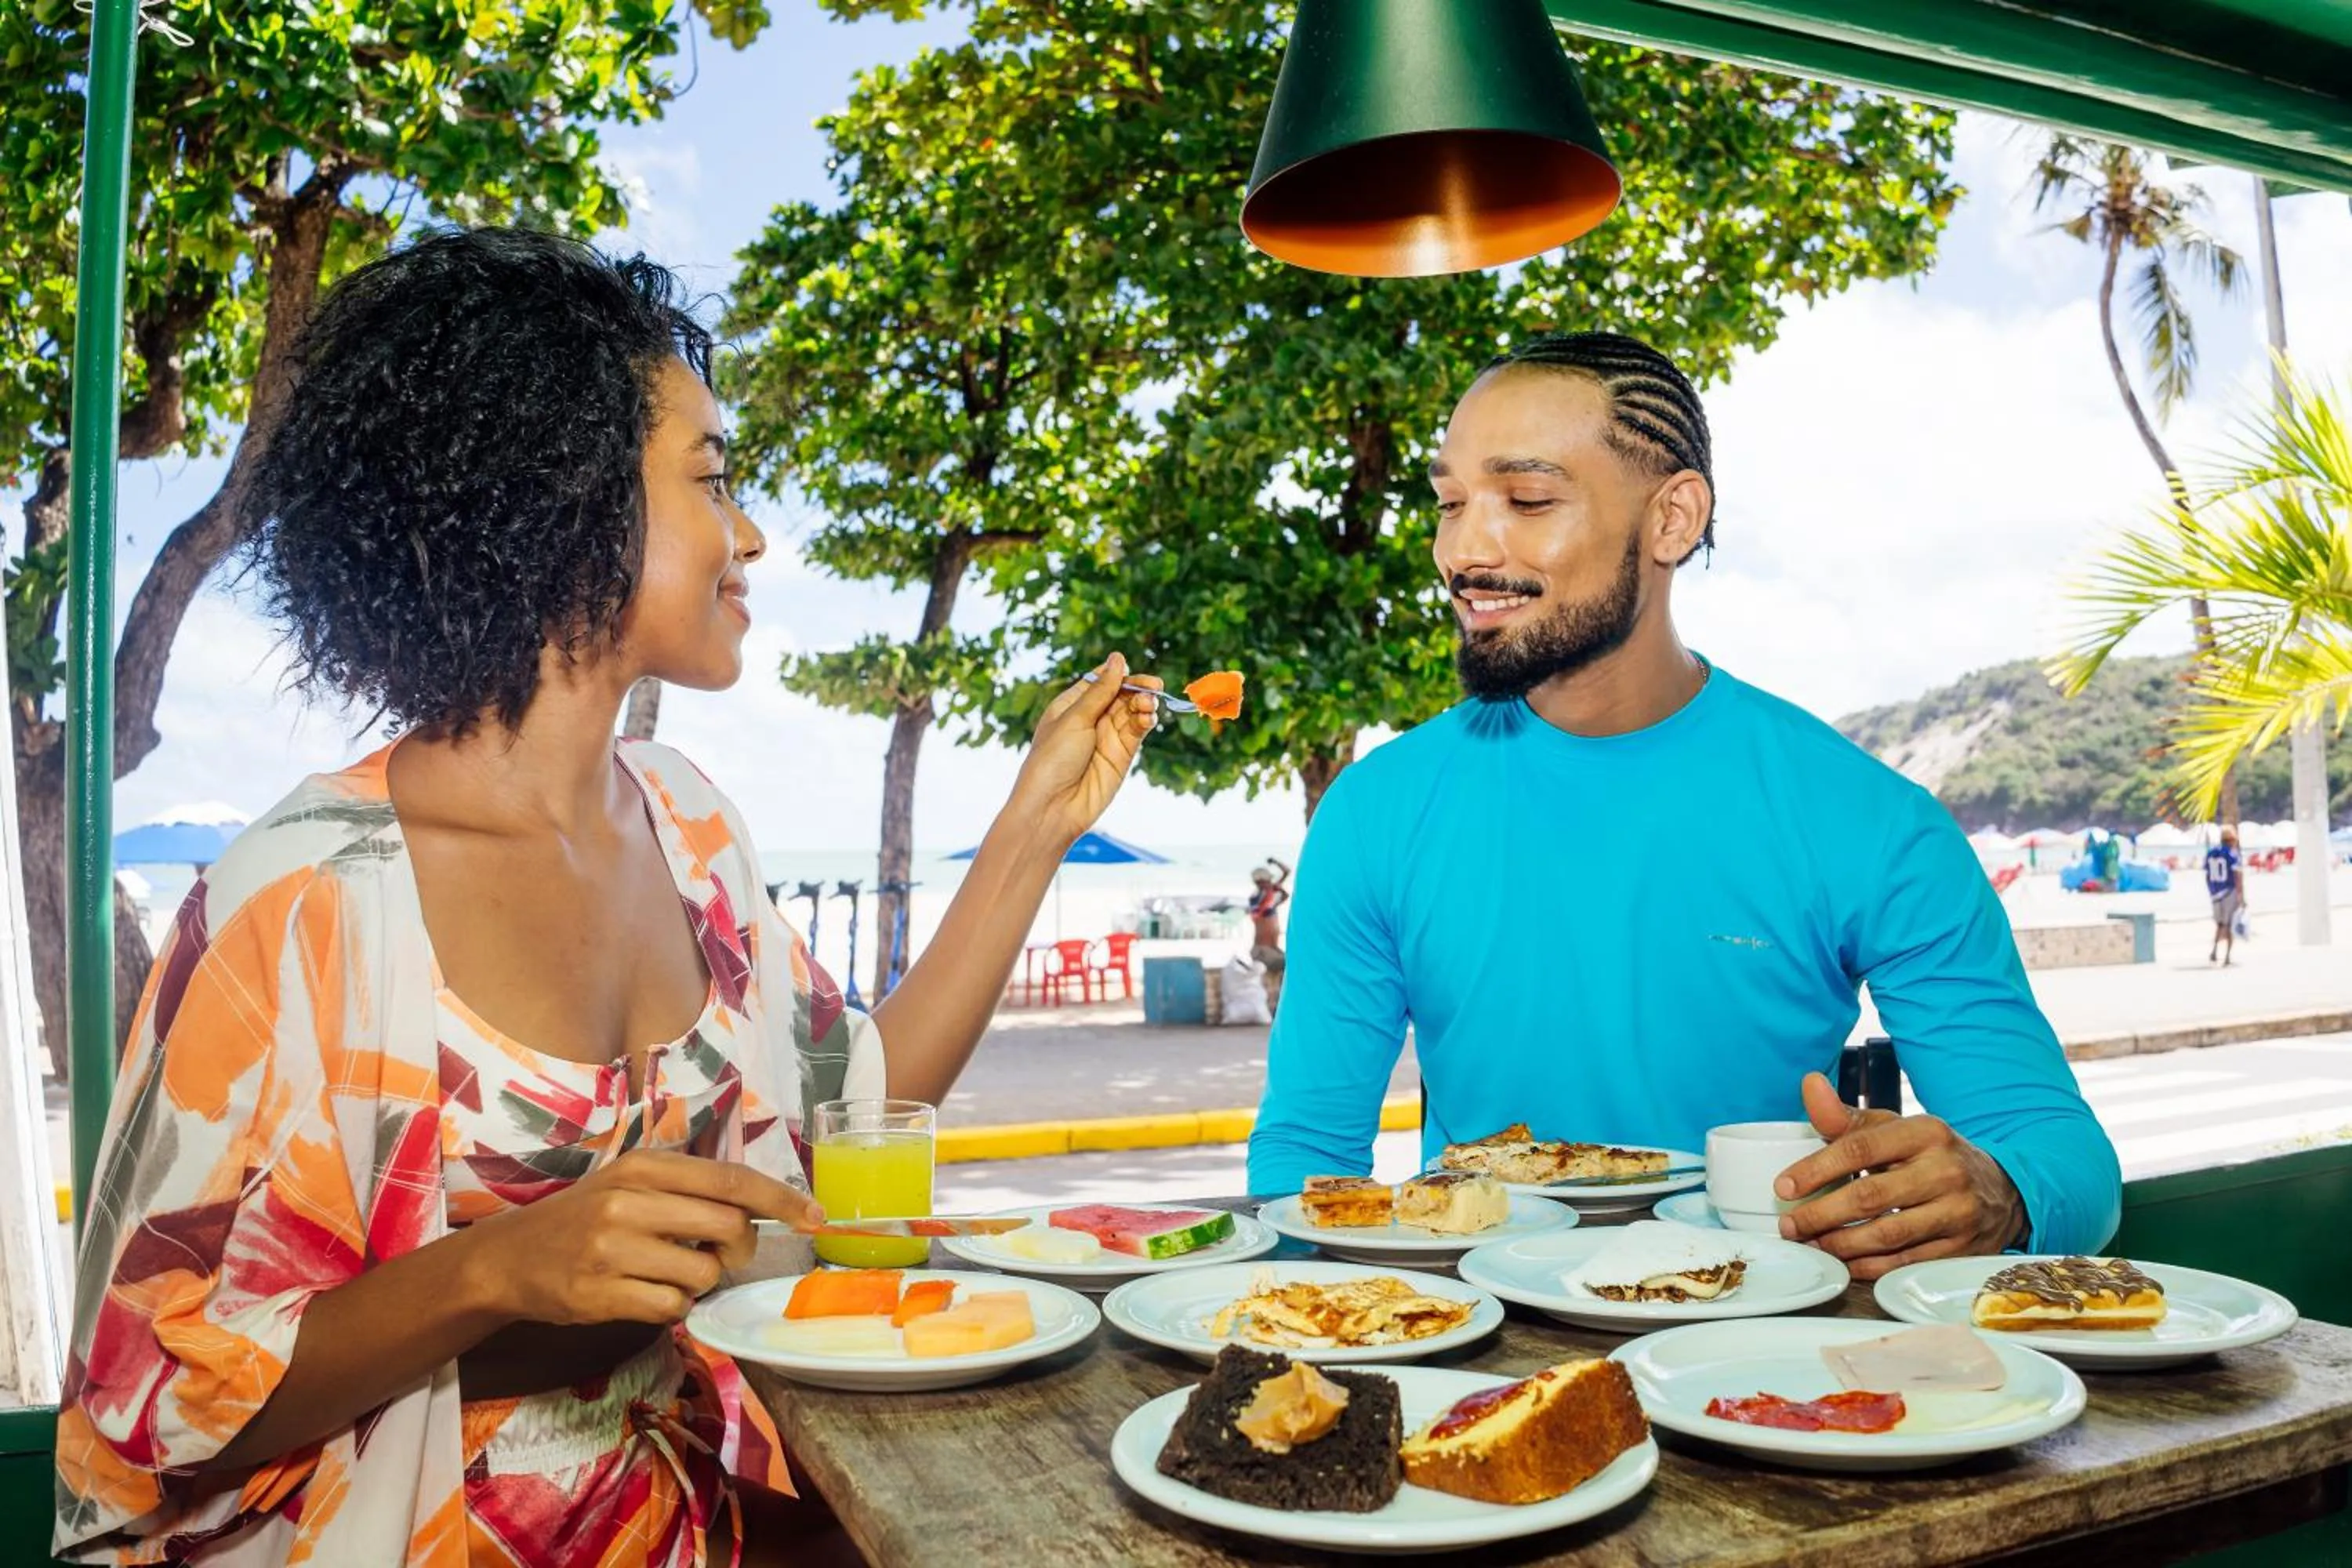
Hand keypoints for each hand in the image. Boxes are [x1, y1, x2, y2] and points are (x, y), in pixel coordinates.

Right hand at [471, 1149, 822, 1325]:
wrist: (508, 1258)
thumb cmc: (585, 1217)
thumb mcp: (631, 1182)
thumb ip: (690, 1187)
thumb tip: (763, 1204)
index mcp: (645, 1166)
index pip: (732, 1179)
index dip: (782, 1200)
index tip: (815, 1217)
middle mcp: (628, 1202)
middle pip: (729, 1230)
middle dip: (739, 1252)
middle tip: (720, 1258)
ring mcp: (610, 1249)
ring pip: (702, 1275)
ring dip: (699, 1283)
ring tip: (667, 1273)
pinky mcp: (598, 1294)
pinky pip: (670, 1308)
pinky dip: (670, 1307)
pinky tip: (645, 1294)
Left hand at [1006, 652, 1159, 845]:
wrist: (1052, 808)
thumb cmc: (1052, 760)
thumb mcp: (1075, 718)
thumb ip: (1101, 690)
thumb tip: (1118, 659)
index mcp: (1070, 705)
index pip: (1099, 681)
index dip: (1117, 674)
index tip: (1129, 671)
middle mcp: (1090, 719)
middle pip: (1120, 694)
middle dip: (1138, 688)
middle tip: (1154, 687)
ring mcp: (1106, 738)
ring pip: (1132, 712)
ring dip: (1144, 705)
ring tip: (1148, 706)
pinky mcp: (1121, 756)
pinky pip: (1137, 732)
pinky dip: (1146, 722)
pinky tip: (1149, 718)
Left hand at [1774, 1072, 2024, 1280]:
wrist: (2002, 1190)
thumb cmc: (1931, 1155)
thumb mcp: (1894, 1129)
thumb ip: (1846, 1117)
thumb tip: (1810, 1084)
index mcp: (1926, 1132)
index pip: (1860, 1148)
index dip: (1817, 1169)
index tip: (1784, 1186)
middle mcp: (1945, 1171)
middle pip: (1870, 1196)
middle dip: (1821, 1214)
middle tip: (1790, 1224)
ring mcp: (1957, 1212)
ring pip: (1887, 1234)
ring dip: (1840, 1244)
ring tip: (1810, 1243)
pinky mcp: (1962, 1248)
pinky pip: (1905, 1261)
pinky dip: (1869, 1265)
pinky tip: (1843, 1262)